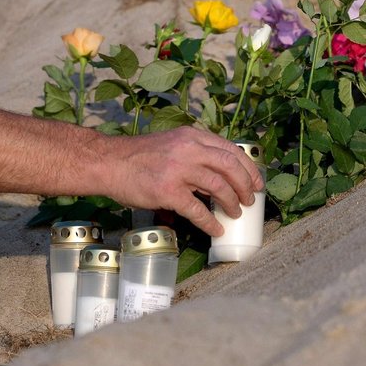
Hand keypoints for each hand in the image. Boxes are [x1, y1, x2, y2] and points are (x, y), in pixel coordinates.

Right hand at [108, 127, 262, 236]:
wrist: (108, 163)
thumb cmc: (137, 157)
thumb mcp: (171, 144)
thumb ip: (193, 153)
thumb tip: (218, 176)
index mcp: (191, 136)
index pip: (231, 149)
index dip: (249, 168)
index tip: (257, 182)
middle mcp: (188, 149)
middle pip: (230, 167)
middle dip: (246, 186)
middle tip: (249, 200)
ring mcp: (178, 170)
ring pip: (219, 187)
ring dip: (232, 203)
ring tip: (235, 213)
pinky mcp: (168, 191)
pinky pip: (197, 210)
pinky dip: (210, 222)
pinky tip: (215, 229)